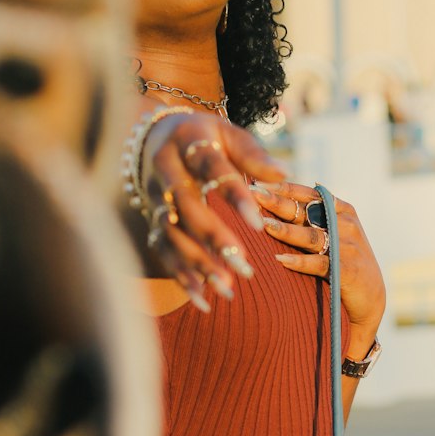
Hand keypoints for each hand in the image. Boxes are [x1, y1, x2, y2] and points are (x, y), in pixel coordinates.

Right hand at [139, 109, 286, 308]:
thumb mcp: (229, 135)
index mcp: (188, 142)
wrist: (156, 136)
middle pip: (186, 206)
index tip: (258, 224)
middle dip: (214, 237)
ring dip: (197, 262)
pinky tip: (203, 300)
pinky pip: (161, 250)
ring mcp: (154, 197)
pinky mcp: (151, 220)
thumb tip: (283, 175)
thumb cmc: (206, 138)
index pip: (210, 167)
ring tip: (227, 288)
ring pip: (170, 233)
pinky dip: (181, 276)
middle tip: (244, 266)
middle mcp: (165, 170)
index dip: (233, 195)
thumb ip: (253, 155)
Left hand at [253, 181, 385, 351]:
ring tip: (263, 225)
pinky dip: (299, 262)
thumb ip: (311, 217)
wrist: (369, 297)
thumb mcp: (333, 233)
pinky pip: (319, 264)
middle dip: (278, 202)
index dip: (283, 188)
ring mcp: (347, 248)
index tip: (257, 183)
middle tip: (253, 195)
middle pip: (306, 211)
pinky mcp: (346, 270)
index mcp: (341, 211)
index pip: (309, 194)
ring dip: (286, 230)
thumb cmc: (342, 261)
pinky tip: (279, 259)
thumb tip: (274, 197)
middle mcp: (345, 225)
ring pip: (311, 236)